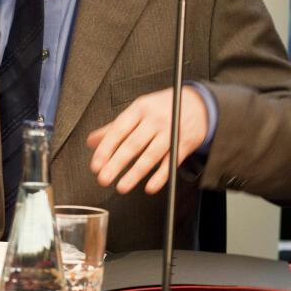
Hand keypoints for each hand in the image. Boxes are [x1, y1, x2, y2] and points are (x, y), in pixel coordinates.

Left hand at [86, 86, 208, 194]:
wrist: (198, 104)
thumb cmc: (164, 108)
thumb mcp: (139, 110)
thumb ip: (115, 127)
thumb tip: (92, 141)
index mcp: (140, 109)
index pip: (119, 130)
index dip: (106, 148)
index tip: (96, 164)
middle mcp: (155, 120)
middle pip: (133, 144)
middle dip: (116, 163)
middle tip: (104, 178)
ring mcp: (170, 132)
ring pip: (151, 155)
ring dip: (135, 173)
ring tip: (122, 186)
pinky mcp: (184, 144)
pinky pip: (170, 163)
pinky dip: (160, 177)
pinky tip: (150, 187)